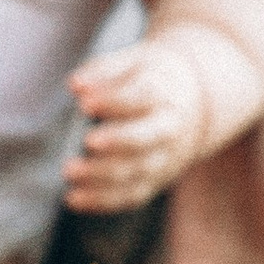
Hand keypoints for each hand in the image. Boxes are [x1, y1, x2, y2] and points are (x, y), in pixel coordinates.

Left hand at [65, 37, 210, 211]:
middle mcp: (167, 129)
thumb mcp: (133, 63)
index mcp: (163, 93)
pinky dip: (102, 201)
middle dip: (115, 142)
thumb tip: (77, 86)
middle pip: (143, 139)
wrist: (193, 106)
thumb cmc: (151, 80)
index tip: (85, 103)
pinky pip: (130, 196)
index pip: (142, 96)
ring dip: (102, 176)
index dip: (114, 101)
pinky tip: (74, 198)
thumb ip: (104, 72)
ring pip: (136, 172)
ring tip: (70, 172)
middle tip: (85, 141)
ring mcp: (163, 159)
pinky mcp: (153, 181)